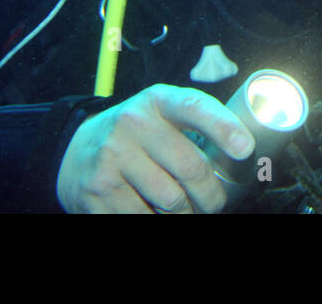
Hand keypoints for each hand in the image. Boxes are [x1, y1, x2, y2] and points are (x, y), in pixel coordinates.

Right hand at [56, 84, 253, 213]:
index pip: (194, 107)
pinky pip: (144, 218)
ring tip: (188, 211)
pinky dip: (158, 220)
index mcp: (157, 101)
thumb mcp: (162, 115)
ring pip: (171, 200)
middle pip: (191, 167)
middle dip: (211, 194)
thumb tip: (243, 154)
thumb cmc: (137, 134)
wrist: (77, 150)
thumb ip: (197, 124)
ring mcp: (113, 157)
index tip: (245, 148)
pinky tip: (157, 213)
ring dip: (187, 214)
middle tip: (215, 203)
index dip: (223, 128)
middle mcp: (133, 124)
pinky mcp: (100, 190)